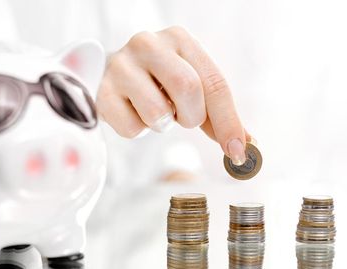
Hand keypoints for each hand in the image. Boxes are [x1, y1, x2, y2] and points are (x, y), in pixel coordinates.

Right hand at [97, 26, 249, 165]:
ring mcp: (121, 66)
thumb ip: (216, 114)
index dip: (228, 120)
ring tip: (153, 111)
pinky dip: (138, 131)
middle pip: (188, 89)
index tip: (237, 151)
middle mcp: (149, 44)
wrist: (104, 74)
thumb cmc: (155, 82)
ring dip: (162, 124)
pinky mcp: (101, 91)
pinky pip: (132, 128)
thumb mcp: (188, 86)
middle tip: (182, 119)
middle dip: (191, 117)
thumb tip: (245, 145)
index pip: (213, 82)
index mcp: (179, 39)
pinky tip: (131, 112)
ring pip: (158, 112)